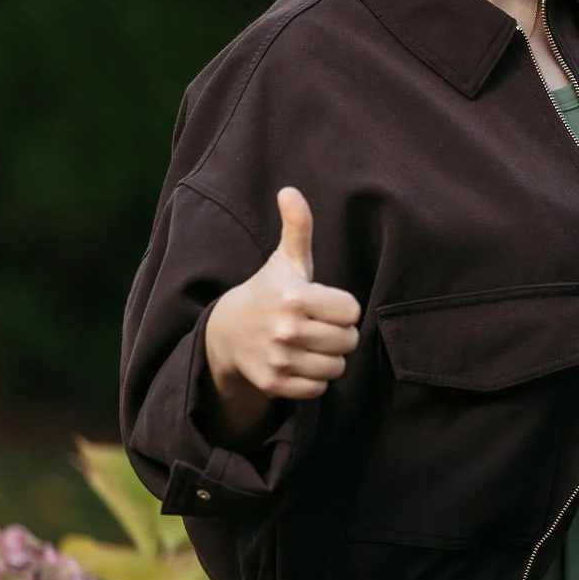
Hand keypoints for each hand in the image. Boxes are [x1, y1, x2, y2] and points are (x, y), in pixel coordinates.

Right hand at [201, 188, 363, 436]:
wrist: (226, 333)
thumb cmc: (269, 292)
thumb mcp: (285, 260)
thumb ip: (297, 227)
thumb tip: (290, 191)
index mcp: (295, 297)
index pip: (352, 310)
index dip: (343, 307)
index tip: (324, 304)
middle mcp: (286, 330)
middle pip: (349, 340)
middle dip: (339, 333)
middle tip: (319, 325)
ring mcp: (279, 359)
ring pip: (337, 367)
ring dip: (329, 357)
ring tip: (311, 344)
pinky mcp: (274, 384)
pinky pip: (319, 388)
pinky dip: (315, 379)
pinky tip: (300, 362)